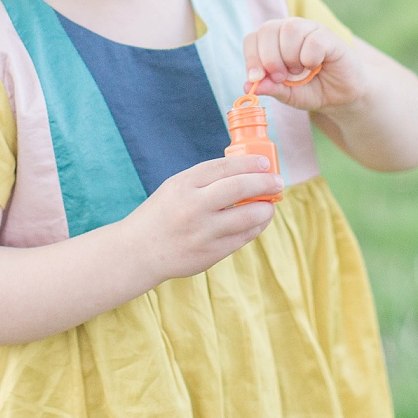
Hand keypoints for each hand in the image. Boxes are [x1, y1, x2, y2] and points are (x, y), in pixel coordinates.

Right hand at [123, 155, 281, 281]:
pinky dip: (256, 226)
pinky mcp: (211, 254)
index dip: (250, 163)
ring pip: (248, 216)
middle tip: (278, 181)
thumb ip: (206, 178)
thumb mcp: (176, 187)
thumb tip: (248, 171)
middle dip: (266, 182)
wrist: (139, 251)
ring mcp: (203, 232)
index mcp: (184, 185)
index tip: (266, 163)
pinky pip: (243, 238)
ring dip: (266, 208)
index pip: (225, 167)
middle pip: (240, 188)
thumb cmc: (163, 213)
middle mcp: (194, 207)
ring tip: (270, 204)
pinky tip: (258, 220)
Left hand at [242, 17, 365, 111]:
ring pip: (290, 29)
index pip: (253, 38)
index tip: (255, 78)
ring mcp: (311, 30)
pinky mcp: (330, 37)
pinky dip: (309, 58)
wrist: (342, 97)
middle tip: (281, 78)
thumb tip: (248, 86)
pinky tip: (315, 66)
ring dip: (290, 57)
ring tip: (299, 72)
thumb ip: (270, 88)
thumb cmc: (313, 90)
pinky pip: (313, 40)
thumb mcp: (288, 95)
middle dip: (269, 58)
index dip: (251, 57)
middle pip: (268, 29)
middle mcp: (291, 30)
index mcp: (275, 41)